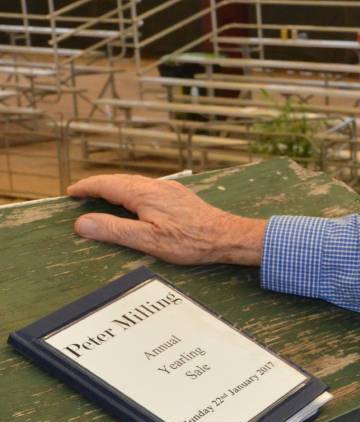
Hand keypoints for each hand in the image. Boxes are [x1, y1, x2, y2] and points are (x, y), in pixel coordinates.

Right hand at [67, 174, 266, 265]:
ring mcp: (169, 189)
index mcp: (144, 194)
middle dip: (98, 185)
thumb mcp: (147, 240)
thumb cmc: (189, 241)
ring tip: (101, 196)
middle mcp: (156, 186)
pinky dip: (130, 191)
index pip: (107, 184)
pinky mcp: (178, 196)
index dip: (87, 187)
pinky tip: (133, 201)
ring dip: (115, 187)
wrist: (226, 236)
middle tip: (80, 194)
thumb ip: (114, 230)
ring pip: (134, 183)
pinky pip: (146, 187)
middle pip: (119, 180)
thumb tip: (82, 222)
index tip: (71, 192)